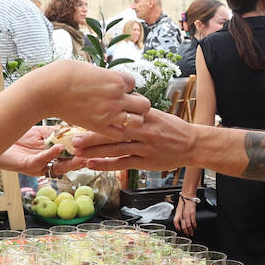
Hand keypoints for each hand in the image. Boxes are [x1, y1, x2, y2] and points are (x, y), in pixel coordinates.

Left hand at [0, 126, 87, 176]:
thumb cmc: (16, 136)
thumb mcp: (40, 132)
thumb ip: (56, 132)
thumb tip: (75, 126)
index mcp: (52, 155)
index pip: (73, 154)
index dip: (84, 150)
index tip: (96, 142)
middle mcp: (47, 164)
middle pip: (70, 165)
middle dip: (83, 159)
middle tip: (95, 152)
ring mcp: (38, 166)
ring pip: (59, 168)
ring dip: (71, 161)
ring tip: (81, 154)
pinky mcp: (27, 166)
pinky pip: (42, 161)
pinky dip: (51, 154)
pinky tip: (59, 147)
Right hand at [21, 61, 149, 134]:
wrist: (48, 90)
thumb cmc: (65, 74)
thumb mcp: (91, 69)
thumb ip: (105, 76)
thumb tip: (109, 78)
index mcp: (116, 79)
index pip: (134, 83)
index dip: (126, 86)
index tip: (115, 88)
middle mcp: (117, 97)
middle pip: (144, 104)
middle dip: (137, 104)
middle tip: (125, 105)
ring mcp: (110, 114)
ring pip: (138, 121)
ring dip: (132, 119)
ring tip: (120, 117)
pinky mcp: (100, 127)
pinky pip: (120, 134)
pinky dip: (119, 131)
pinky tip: (110, 127)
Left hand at [71, 109, 195, 171]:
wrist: (192, 144)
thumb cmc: (173, 128)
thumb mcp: (156, 114)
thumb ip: (137, 110)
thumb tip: (119, 100)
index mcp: (145, 116)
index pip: (119, 114)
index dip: (100, 116)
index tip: (82, 117)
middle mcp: (143, 130)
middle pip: (113, 132)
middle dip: (91, 135)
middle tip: (72, 138)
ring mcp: (144, 147)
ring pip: (115, 148)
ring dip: (95, 151)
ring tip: (77, 152)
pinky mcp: (146, 162)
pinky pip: (123, 163)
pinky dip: (106, 164)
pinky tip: (92, 164)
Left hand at [173, 195, 197, 235]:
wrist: (188, 196)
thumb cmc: (183, 201)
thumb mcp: (179, 208)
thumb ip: (179, 214)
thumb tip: (180, 221)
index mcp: (178, 213)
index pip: (175, 222)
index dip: (177, 227)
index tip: (179, 230)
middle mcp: (182, 214)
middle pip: (183, 226)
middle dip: (186, 232)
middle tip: (188, 234)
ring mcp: (188, 214)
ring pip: (188, 225)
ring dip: (190, 230)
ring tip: (192, 233)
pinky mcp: (192, 213)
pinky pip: (193, 221)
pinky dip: (194, 225)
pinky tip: (195, 227)